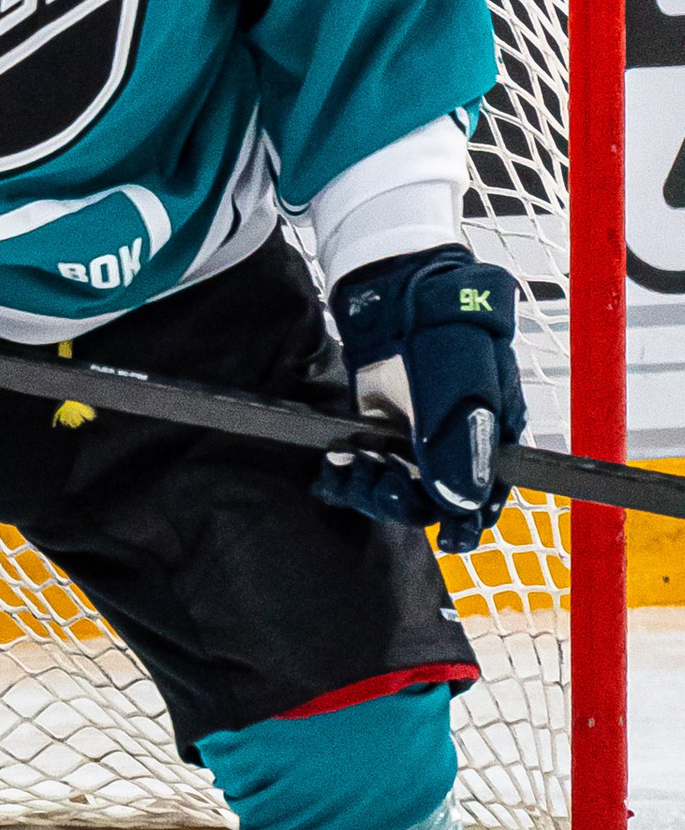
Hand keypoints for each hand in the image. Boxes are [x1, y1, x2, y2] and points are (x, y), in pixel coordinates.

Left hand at [316, 244, 523, 554]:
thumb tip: (463, 502)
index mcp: (493, 434)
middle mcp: (457, 444)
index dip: (468, 521)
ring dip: (373, 490)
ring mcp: (418, 440)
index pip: (488, 496)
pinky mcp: (383, 432)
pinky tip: (336, 465)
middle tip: (378, 479)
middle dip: (405, 502)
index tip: (450, 537)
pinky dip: (351, 476)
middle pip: (436, 502)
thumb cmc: (444, 326)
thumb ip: (460, 440)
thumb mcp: (460, 382)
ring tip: (351, 466)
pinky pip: (370, 472)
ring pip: (400, 492)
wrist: (396, 291)